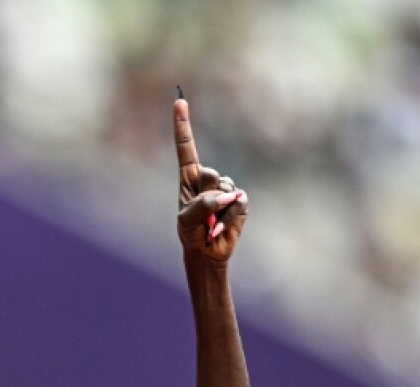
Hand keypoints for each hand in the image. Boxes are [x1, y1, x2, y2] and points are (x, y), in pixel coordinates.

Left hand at [174, 93, 247, 262]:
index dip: (183, 125)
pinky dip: (228, 217)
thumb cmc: (191, 233)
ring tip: (210, 222)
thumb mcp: (186, 220)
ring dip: (217, 209)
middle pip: (210, 173)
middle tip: (202, 213)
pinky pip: (238, 202)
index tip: (179, 101)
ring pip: (225, 189)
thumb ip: (201, 205)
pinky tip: (220, 226)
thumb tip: (225, 194)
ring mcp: (226, 188)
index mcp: (189, 178)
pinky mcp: (240, 200)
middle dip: (207, 194)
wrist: (206, 252)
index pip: (186, 147)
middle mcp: (208, 179)